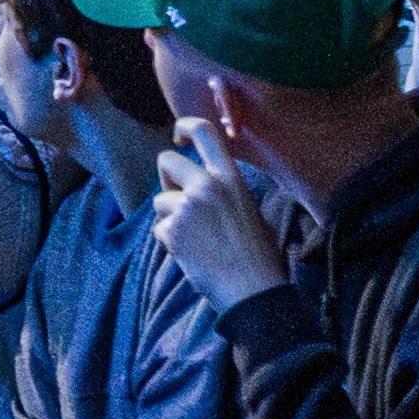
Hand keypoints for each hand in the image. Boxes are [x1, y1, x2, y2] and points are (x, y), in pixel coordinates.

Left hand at [149, 114, 292, 308]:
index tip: (178, 137)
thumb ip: (225, 190)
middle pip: (166, 160)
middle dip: (166, 179)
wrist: (254, 291)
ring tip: (196, 240)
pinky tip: (192, 255)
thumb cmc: (258, 256)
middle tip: (177, 200)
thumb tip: (202, 182)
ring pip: (160, 200)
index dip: (185, 126)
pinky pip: (159, 228)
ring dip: (170, 218)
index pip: (204, 131)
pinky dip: (169, 242)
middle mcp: (207, 186)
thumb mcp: (251, 210)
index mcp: (231, 178)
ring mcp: (188, 207)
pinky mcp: (173, 231)